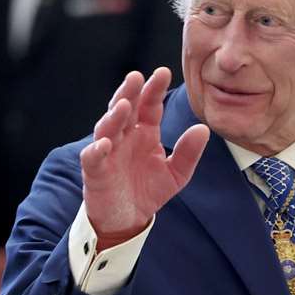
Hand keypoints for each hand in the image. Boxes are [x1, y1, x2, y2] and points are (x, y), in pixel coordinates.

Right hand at [81, 68, 209, 249]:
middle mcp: (124, 137)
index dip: (154, 90)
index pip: (149, 105)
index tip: (163, 73)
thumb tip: (202, 129)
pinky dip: (96, 150)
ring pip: (107, 128)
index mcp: (144, 132)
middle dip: (129, 92)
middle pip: (124, 108)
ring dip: (113, 116)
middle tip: (136, 77)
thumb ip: (188, 153)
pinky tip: (104, 143)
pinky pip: (92, 158)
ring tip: (124, 106)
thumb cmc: (148, 191)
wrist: (128, 220)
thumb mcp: (176, 174)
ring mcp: (107, 152)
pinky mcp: (95, 171)